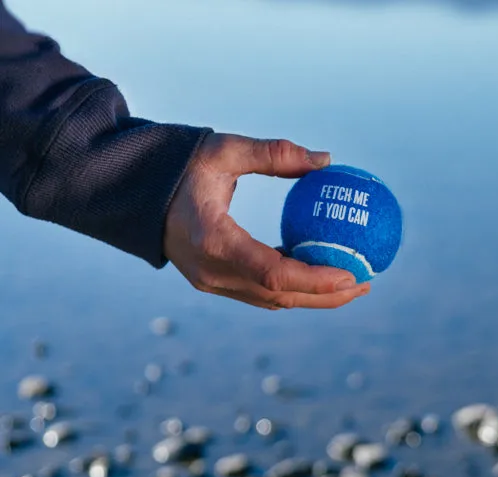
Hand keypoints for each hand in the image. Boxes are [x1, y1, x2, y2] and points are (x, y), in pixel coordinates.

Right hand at [162, 134, 371, 309]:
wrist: (128, 188)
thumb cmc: (177, 163)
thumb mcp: (224, 150)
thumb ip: (275, 154)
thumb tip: (327, 160)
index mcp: (213, 242)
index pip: (275, 273)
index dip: (318, 280)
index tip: (353, 273)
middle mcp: (211, 272)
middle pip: (280, 297)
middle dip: (328, 296)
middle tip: (366, 281)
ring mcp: (210, 282)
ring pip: (272, 301)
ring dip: (315, 297)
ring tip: (353, 283)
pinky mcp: (212, 282)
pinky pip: (261, 291)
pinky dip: (293, 288)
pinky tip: (320, 273)